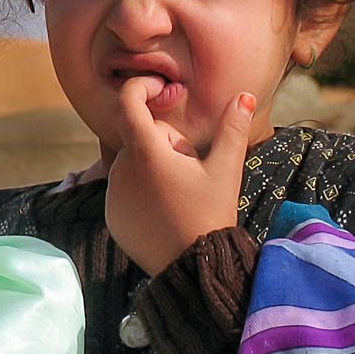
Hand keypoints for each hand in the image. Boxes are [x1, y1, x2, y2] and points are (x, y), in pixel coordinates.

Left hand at [103, 79, 255, 276]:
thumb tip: (243, 95)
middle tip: (193, 166)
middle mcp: (121, 170)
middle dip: (165, 141)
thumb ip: (232, 128)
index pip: (128, 102)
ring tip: (182, 193)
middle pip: (141, 137)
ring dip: (156, 166)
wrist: (193, 267)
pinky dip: (143, 190)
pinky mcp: (111, 215)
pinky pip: (126, 189)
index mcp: (145, 153)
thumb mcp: (225, 169)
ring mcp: (112, 194)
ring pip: (134, 163)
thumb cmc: (211, 214)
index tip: (161, 88)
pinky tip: (167, 209)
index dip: (141, 87)